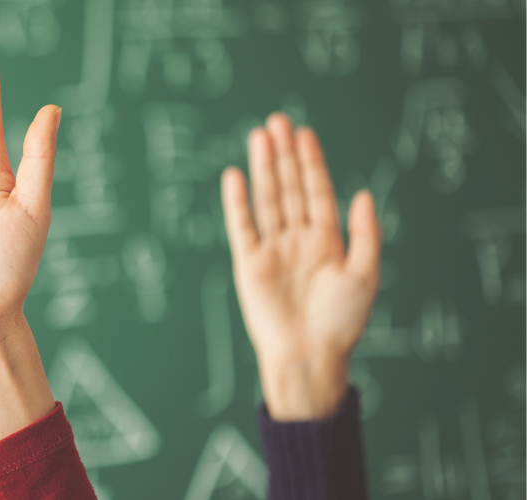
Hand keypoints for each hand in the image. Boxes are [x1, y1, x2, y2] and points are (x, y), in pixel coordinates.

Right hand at [221, 113, 381, 420]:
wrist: (309, 356)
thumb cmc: (341, 322)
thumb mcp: (365, 275)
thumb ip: (365, 233)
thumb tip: (363, 193)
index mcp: (326, 241)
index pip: (316, 191)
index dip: (311, 162)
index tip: (305, 133)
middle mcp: (297, 240)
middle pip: (289, 188)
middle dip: (284, 154)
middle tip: (278, 121)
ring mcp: (271, 249)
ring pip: (267, 199)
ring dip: (263, 168)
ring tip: (259, 136)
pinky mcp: (249, 264)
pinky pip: (241, 226)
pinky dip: (238, 201)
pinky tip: (236, 176)